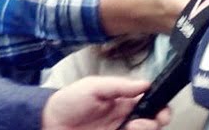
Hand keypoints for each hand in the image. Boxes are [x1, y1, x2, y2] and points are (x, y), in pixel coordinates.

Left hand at [42, 76, 169, 129]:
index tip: (161, 110)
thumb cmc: (68, 101)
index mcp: (124, 102)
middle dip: (155, 122)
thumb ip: (119, 86)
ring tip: (132, 127)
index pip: (151, 104)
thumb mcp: (93, 86)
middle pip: (152, 123)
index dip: (161, 107)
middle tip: (143, 122)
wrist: (47, 123)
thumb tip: (146, 83)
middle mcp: (125, 120)